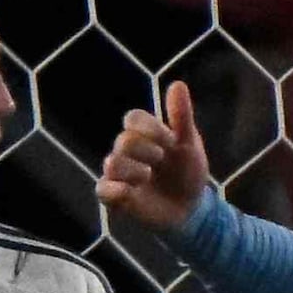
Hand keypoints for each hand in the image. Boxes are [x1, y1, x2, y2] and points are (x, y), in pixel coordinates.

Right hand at [96, 80, 212, 233]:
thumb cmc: (187, 172)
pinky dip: (115, 189)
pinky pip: (102, 188)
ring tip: (148, 177)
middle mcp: (128, 152)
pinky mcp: (114, 196)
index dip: (150, 128)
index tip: (170, 140)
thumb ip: (181, 116)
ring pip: (111, 163)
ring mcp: (119, 174)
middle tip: (162, 160)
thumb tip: (177, 84)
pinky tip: (132, 192)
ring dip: (133, 169)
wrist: (190, 208)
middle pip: (124, 140)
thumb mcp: (189, 143)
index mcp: (144, 135)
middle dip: (146, 149)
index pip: (133, 118)